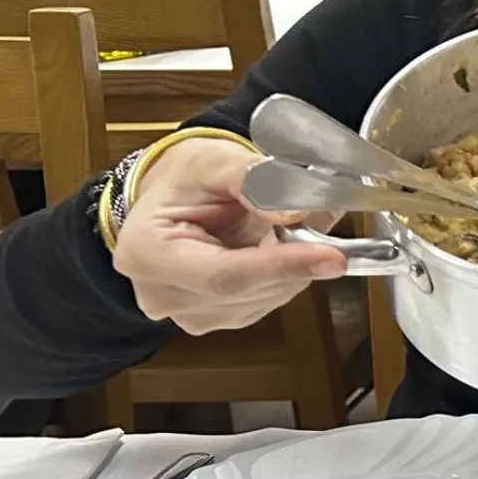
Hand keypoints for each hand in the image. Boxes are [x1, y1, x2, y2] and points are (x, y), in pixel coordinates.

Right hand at [111, 138, 344, 334]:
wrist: (174, 196)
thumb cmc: (186, 179)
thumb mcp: (212, 160)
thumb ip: (252, 179)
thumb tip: (295, 210)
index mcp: (145, 253)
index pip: (222, 275)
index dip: (282, 267)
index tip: (332, 257)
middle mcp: (161, 295)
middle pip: (248, 291)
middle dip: (296, 259)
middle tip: (320, 218)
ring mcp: (188, 314)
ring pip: (265, 298)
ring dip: (293, 265)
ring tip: (286, 224)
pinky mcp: (216, 318)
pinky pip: (267, 300)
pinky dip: (286, 274)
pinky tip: (277, 245)